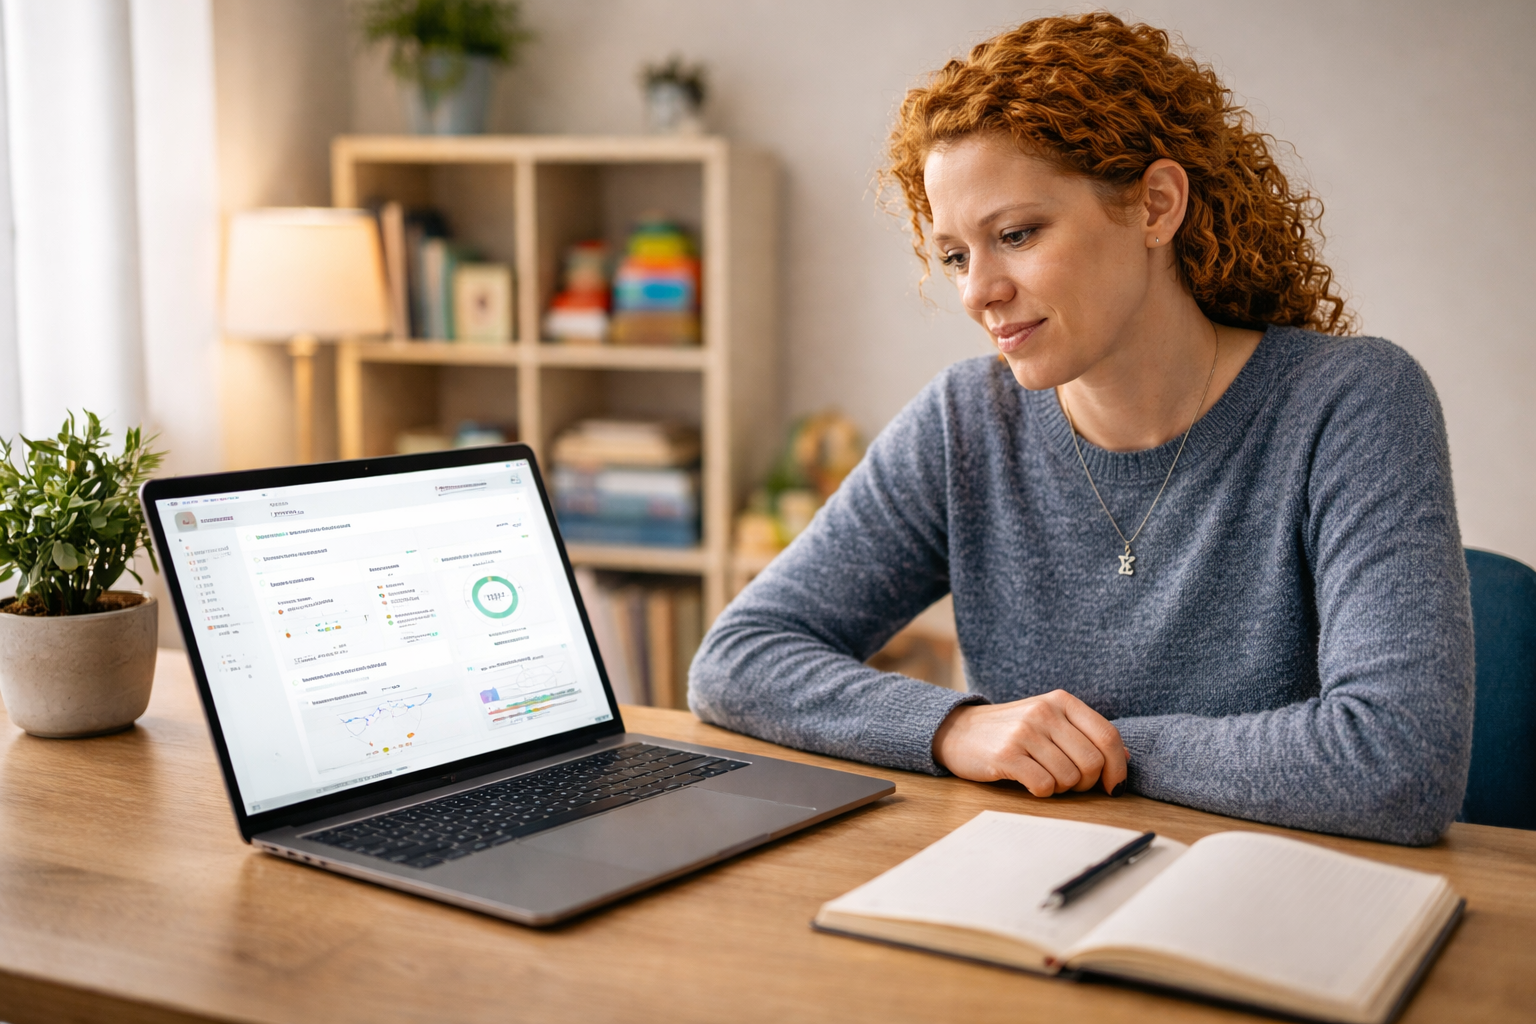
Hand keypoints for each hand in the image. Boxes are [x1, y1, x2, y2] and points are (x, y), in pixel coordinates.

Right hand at [932, 690, 1128, 796]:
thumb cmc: (1011, 731)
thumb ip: (1085, 734)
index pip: (1108, 736)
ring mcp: (1024, 732)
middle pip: (1093, 762)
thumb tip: (1125, 758)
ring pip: (1069, 778)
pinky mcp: (1006, 755)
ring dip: (1062, 789)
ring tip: (1045, 778)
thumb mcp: (1049, 721)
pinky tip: (1030, 782)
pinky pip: (1044, 786)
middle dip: (1087, 783)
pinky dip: (1042, 792)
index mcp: (1061, 701)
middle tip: (1070, 784)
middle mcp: (1045, 712)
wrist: (959, 731)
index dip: (1118, 767)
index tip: (1114, 786)